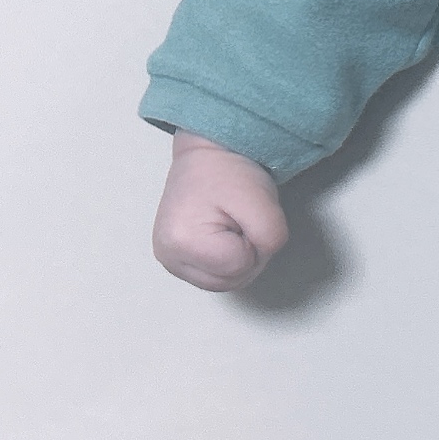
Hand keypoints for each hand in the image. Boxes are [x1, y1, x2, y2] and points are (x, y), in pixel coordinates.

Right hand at [152, 132, 286, 289]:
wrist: (208, 156)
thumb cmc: (230, 173)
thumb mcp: (263, 203)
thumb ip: (270, 238)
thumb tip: (258, 259)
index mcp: (182, 242)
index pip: (240, 267)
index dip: (255, 244)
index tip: (245, 216)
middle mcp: (168, 256)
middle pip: (230, 281)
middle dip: (248, 255)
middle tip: (241, 221)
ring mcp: (169, 260)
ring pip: (223, 282)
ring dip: (239, 259)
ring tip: (232, 227)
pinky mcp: (176, 259)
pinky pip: (214, 275)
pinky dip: (228, 261)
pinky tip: (224, 237)